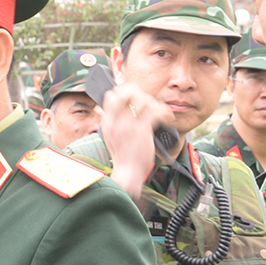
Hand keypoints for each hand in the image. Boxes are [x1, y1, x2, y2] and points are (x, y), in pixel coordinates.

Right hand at [97, 82, 174, 201]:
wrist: (127, 173)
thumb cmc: (121, 157)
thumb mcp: (108, 137)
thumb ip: (106, 121)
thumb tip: (98, 108)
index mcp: (108, 122)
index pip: (111, 95)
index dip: (124, 91)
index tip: (134, 97)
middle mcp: (117, 121)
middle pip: (125, 92)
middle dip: (138, 92)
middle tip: (146, 101)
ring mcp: (129, 125)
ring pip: (142, 99)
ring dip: (153, 102)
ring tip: (158, 111)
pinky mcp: (142, 131)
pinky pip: (154, 112)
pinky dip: (164, 112)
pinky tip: (167, 117)